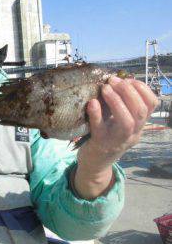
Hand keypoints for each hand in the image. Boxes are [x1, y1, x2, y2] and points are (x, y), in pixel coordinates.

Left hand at [75, 77, 157, 198]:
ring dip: (117, 101)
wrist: (95, 163)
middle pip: (140, 112)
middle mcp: (132, 133)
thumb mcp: (119, 121)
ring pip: (126, 121)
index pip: (152, 105)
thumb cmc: (106, 136)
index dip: (142, 89)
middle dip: (128, 91)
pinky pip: (99, 128)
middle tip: (113, 81)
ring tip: (105, 88)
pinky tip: (92, 102)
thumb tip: (117, 80)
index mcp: (139, 126)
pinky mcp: (100, 144)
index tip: (128, 79)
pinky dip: (96, 114)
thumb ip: (121, 106)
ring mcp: (117, 140)